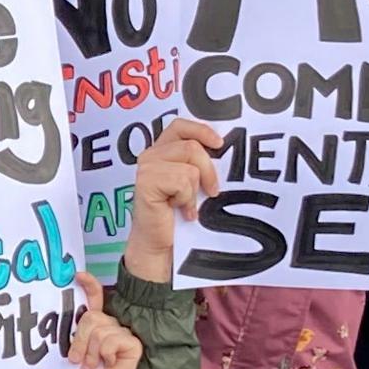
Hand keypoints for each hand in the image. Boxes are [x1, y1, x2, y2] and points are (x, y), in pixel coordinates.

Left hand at [67, 272, 140, 368]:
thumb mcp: (69, 350)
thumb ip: (70, 332)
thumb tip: (60, 316)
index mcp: (94, 325)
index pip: (95, 299)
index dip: (89, 285)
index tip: (78, 275)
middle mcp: (110, 326)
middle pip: (91, 317)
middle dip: (79, 340)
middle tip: (78, 359)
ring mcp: (122, 334)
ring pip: (100, 330)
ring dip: (91, 353)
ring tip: (93, 367)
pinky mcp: (133, 344)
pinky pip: (113, 339)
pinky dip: (106, 354)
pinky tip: (109, 364)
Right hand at [122, 118, 227, 286]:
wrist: (159, 243)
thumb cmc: (175, 214)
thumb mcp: (190, 182)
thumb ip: (196, 162)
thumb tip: (222, 148)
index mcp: (161, 150)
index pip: (180, 125)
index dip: (201, 130)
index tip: (219, 144)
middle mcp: (150, 155)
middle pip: (191, 146)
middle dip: (208, 170)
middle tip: (211, 191)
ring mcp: (146, 168)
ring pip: (189, 166)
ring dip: (194, 190)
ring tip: (187, 205)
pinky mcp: (146, 183)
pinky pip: (182, 181)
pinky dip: (187, 200)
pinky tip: (181, 211)